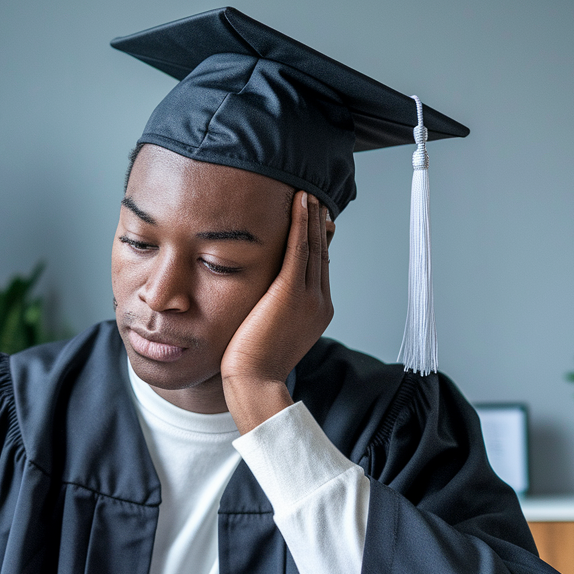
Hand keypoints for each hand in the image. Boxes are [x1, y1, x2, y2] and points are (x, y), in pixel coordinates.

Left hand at [220, 191, 333, 433]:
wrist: (254, 381)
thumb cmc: (252, 363)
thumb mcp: (271, 331)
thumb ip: (275, 310)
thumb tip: (268, 297)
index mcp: (317, 311)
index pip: (319, 266)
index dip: (318, 241)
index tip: (315, 220)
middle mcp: (319, 300)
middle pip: (322, 252)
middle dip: (318, 224)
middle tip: (315, 198)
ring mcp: (309, 296)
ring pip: (313, 246)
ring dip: (311, 216)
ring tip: (307, 193)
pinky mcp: (291, 292)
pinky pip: (300, 248)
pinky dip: (301, 223)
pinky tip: (300, 202)